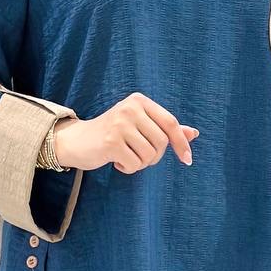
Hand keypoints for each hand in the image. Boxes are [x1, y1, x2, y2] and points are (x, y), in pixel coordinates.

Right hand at [52, 92, 199, 172]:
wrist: (76, 141)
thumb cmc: (113, 134)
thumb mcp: (140, 125)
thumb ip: (165, 128)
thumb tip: (194, 133)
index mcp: (140, 101)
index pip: (171, 122)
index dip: (181, 143)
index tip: (188, 160)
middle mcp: (130, 108)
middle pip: (162, 142)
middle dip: (155, 156)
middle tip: (139, 157)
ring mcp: (119, 124)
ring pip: (150, 155)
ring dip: (141, 163)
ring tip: (126, 157)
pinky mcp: (110, 142)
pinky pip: (134, 164)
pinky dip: (128, 169)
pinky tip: (116, 162)